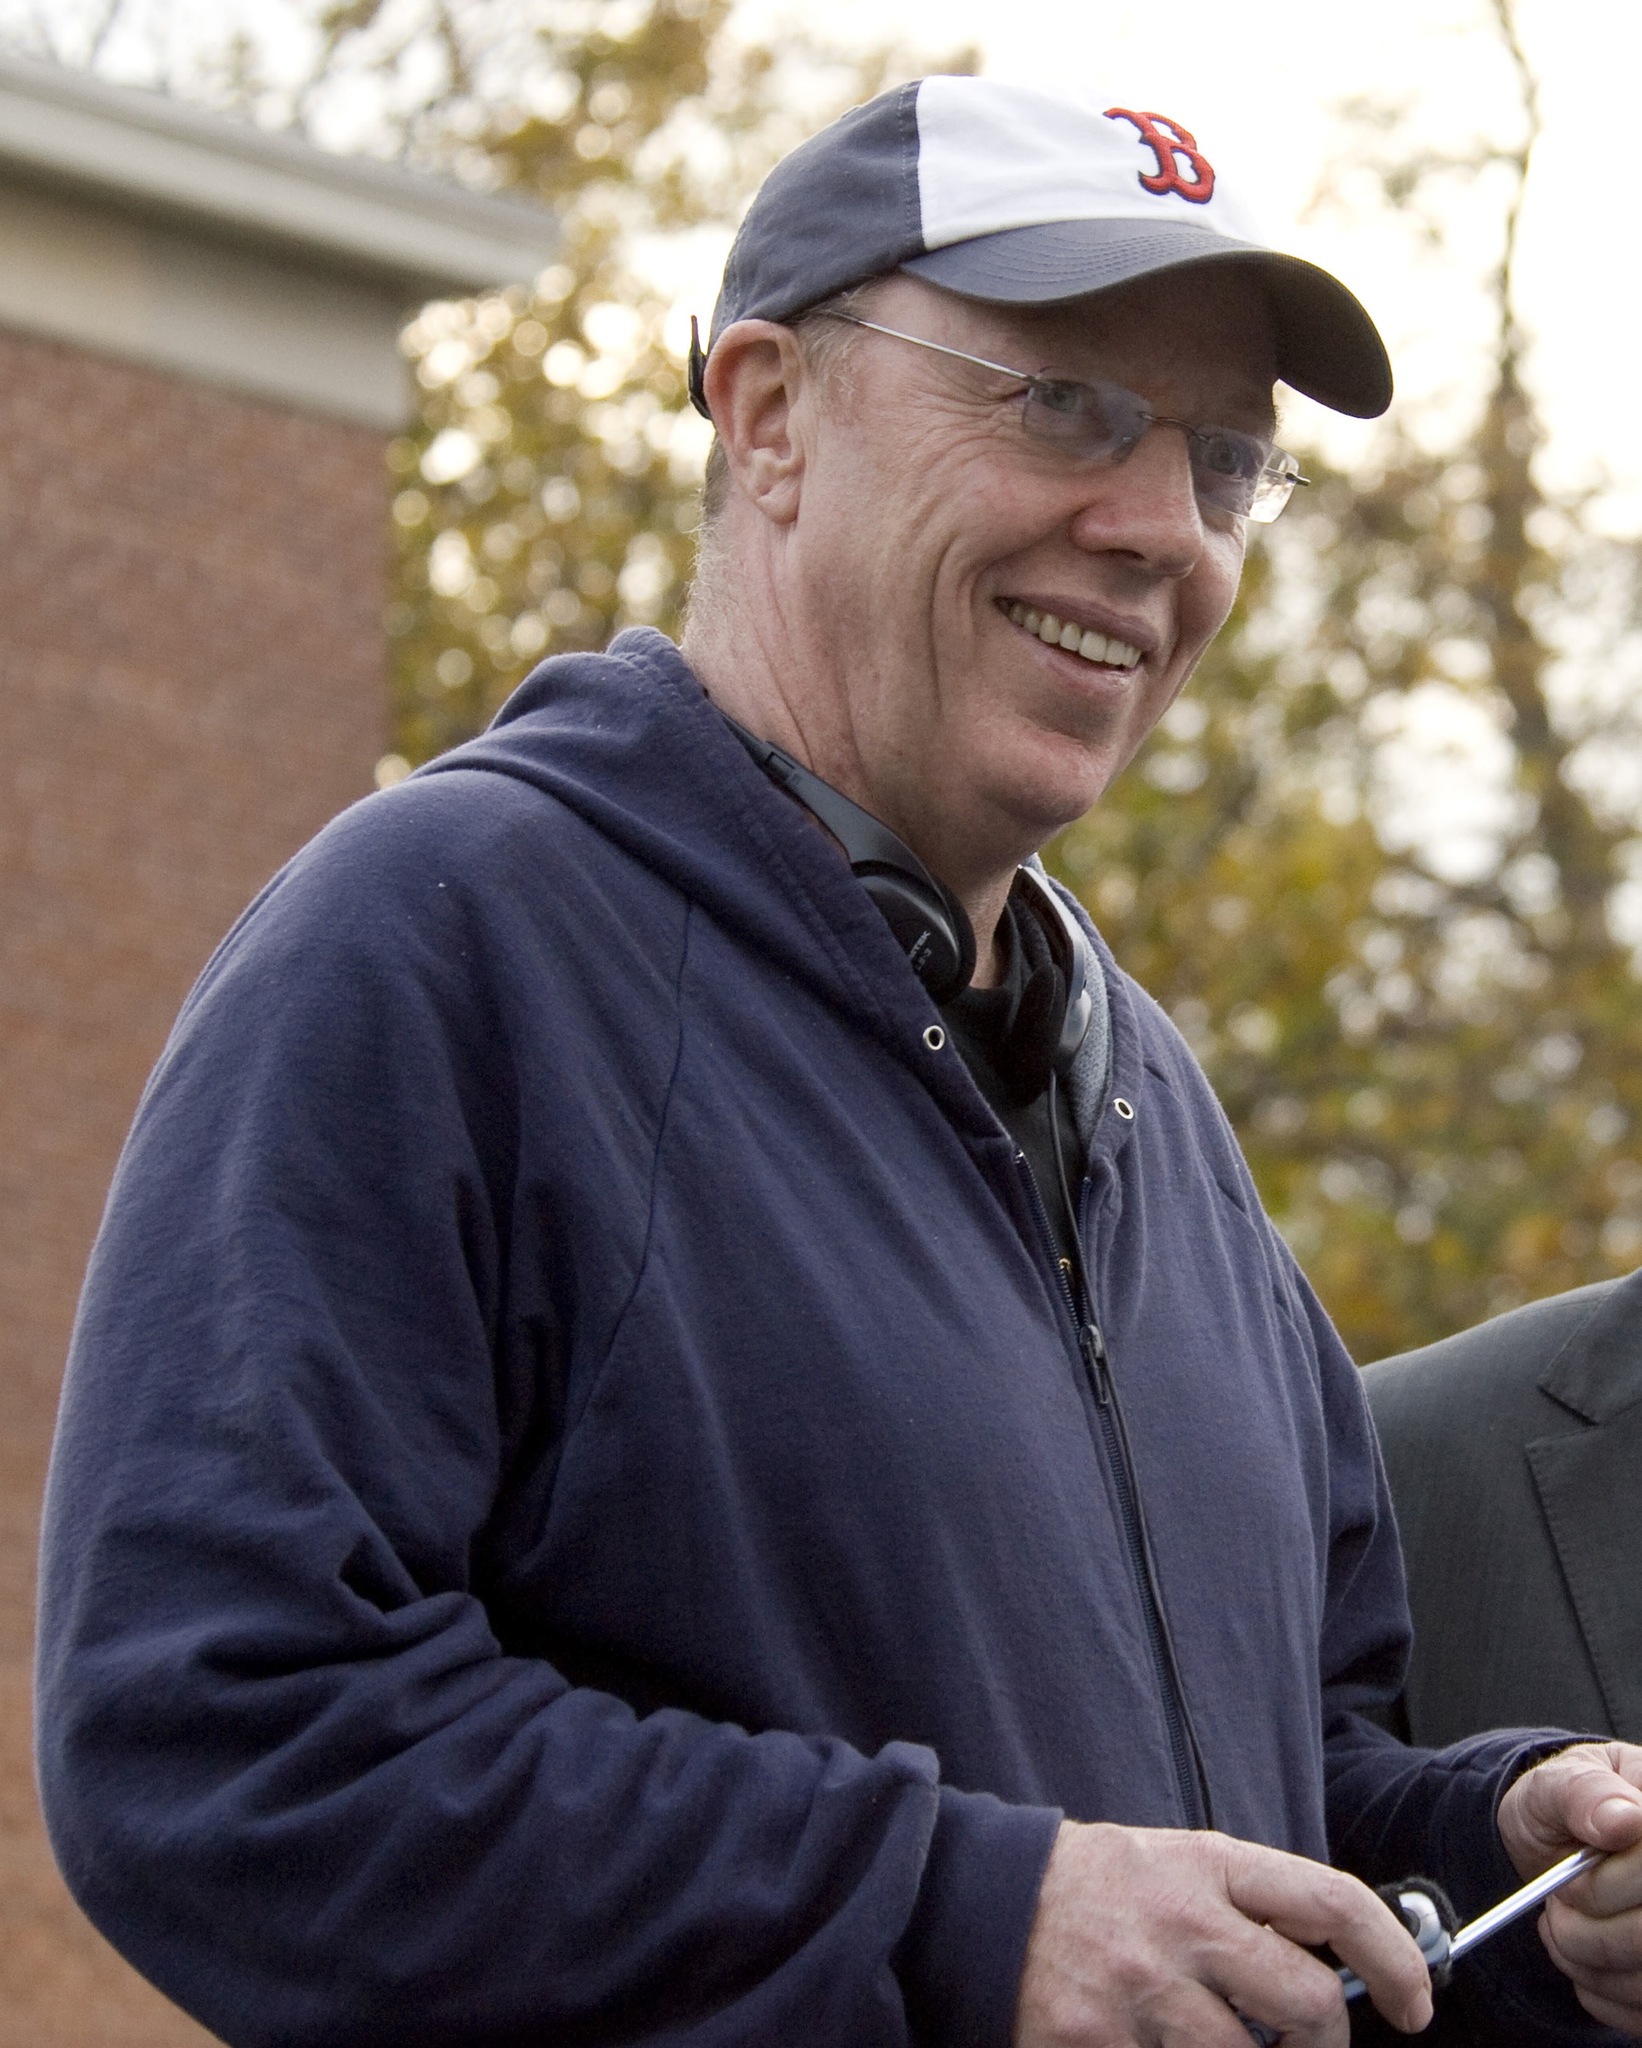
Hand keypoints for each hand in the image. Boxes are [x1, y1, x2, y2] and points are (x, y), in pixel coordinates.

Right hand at [1012, 1819, 1432, 2046]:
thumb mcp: (1175, 1867)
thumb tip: (1335, 1976)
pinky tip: (1154, 2044)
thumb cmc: (1094, 1888)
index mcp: (1207, 1864)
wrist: (980, 1900)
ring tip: (1206, 2038)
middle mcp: (1181, 1922)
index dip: (1396, 1958)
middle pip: (1308, 2003)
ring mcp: (1140, 1989)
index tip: (1414, 2003)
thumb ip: (1247, 1911)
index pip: (1333, 1901)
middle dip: (1326, 2044)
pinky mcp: (1098, 2043)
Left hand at [1497, 1741, 1641, 2036]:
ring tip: (1562, 1926)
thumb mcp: (1559, 1782)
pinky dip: (1599, 1991)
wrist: (1562, 1843)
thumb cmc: (1565, 1808)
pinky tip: (1583, 1955)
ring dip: (1586, 1962)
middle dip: (1586, 1930)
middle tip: (1555, 1907)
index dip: (1602, 1888)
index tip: (1564, 1882)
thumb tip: (1622, 1820)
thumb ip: (1586, 1792)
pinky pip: (1641, 2014)